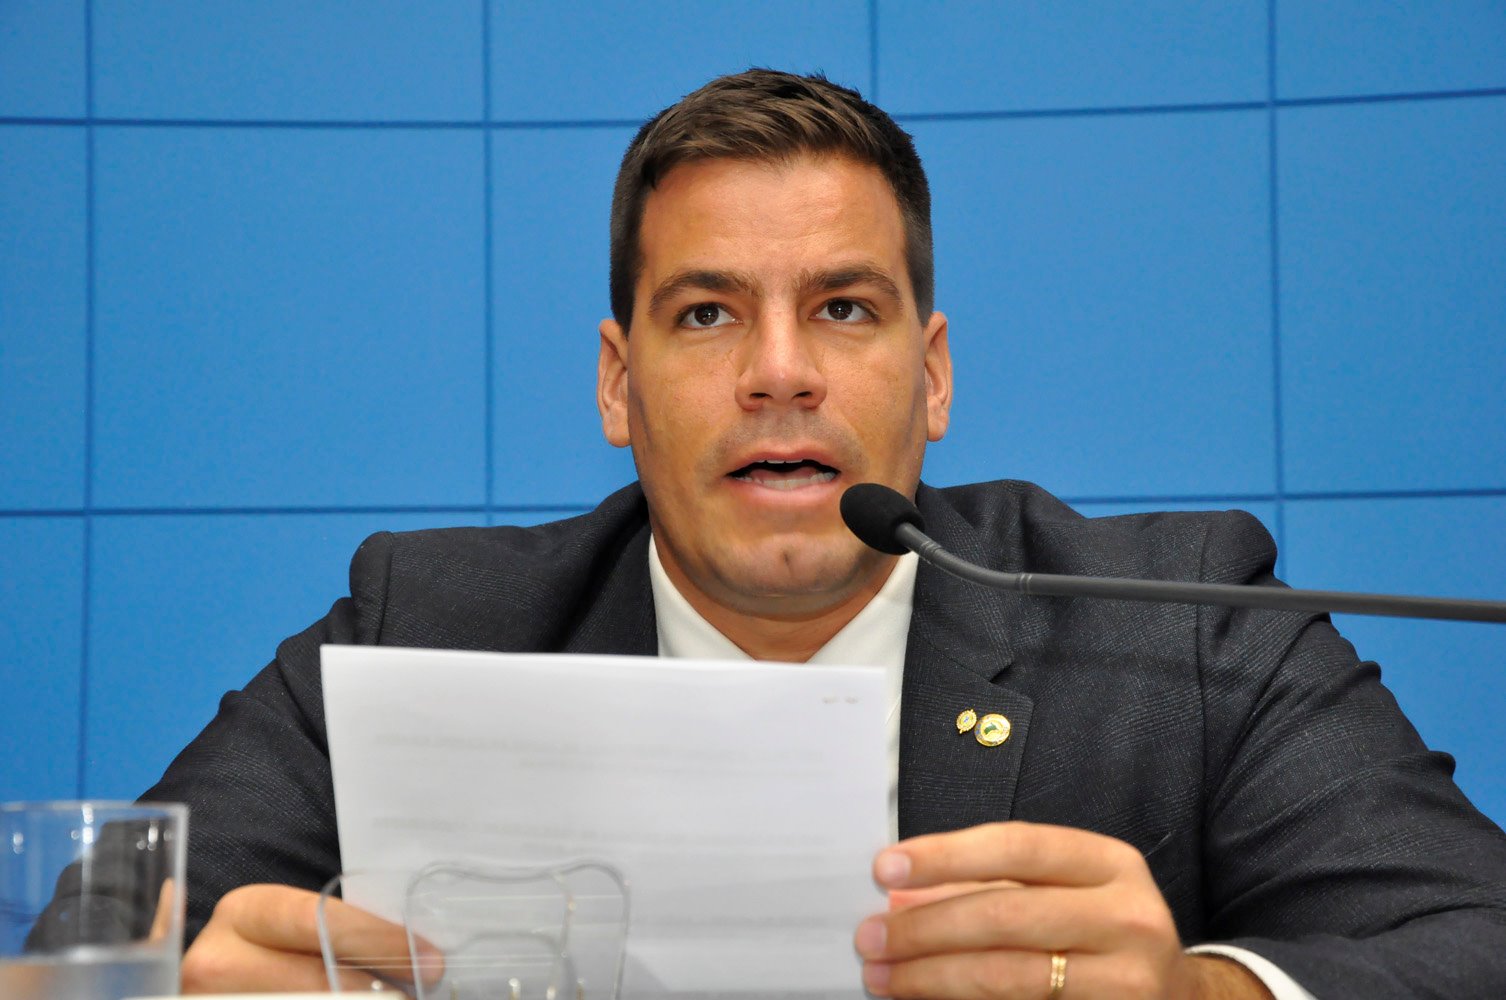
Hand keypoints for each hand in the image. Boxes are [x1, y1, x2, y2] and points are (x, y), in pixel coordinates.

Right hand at [181, 884, 441, 993]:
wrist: (223, 976)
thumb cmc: (274, 948)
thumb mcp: (293, 928)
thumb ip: (339, 934)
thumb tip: (416, 957)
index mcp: (243, 912)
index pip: (321, 922)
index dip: (381, 943)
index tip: (430, 961)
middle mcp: (215, 960)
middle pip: (315, 982)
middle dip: (377, 994)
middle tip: (417, 996)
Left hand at [854, 822, 1270, 998]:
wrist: (1180, 999)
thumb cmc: (1099, 932)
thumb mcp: (1061, 891)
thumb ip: (986, 886)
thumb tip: (898, 896)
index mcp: (1111, 864)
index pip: (1017, 847)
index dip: (946, 855)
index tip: (884, 869)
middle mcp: (1128, 918)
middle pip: (1007, 915)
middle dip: (925, 927)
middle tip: (869, 937)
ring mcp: (1127, 982)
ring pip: (1010, 976)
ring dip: (932, 977)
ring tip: (882, 975)